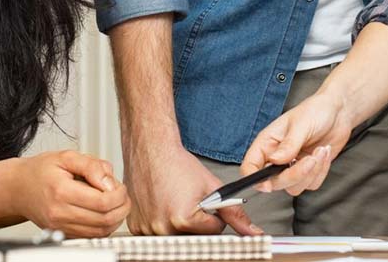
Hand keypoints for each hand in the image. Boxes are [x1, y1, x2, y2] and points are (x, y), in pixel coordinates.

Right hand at [10, 150, 129, 235]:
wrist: (18, 188)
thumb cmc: (41, 170)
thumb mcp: (67, 156)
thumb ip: (91, 165)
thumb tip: (110, 181)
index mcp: (62, 191)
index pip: (102, 202)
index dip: (119, 195)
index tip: (120, 186)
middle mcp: (60, 214)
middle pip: (104, 220)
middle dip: (121, 207)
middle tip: (123, 195)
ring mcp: (60, 227)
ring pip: (99, 232)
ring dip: (115, 218)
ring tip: (115, 202)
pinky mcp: (62, 234)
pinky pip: (90, 236)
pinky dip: (103, 226)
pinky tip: (103, 211)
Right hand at [125, 141, 258, 235]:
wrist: (152, 149)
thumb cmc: (178, 164)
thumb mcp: (212, 186)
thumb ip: (234, 213)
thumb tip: (251, 232)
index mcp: (183, 220)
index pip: (213, 232)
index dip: (214, 217)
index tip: (208, 206)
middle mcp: (163, 228)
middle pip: (193, 237)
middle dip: (197, 224)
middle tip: (189, 203)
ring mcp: (146, 229)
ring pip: (174, 237)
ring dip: (178, 225)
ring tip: (175, 202)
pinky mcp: (135, 226)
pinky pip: (155, 234)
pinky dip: (160, 223)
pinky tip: (161, 205)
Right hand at [240, 87, 346, 195]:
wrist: (337, 111)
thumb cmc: (315, 110)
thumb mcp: (301, 124)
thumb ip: (289, 144)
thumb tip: (275, 161)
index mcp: (268, 141)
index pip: (250, 164)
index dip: (253, 178)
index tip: (267, 185)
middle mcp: (277, 156)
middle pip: (274, 182)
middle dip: (295, 174)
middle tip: (310, 159)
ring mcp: (292, 165)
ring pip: (294, 187)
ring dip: (311, 172)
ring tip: (320, 151)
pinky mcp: (308, 171)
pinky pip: (311, 184)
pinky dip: (321, 172)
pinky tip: (324, 153)